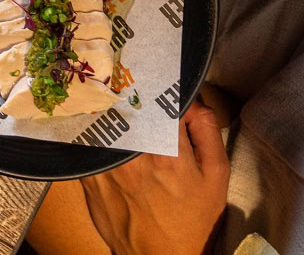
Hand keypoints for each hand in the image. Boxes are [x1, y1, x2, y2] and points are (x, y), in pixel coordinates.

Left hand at [79, 100, 228, 254]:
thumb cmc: (193, 220)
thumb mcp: (216, 177)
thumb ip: (207, 132)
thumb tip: (193, 99)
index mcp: (169, 149)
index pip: (160, 98)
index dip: (161, 87)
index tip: (160, 84)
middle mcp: (134, 152)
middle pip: (129, 104)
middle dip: (134, 93)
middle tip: (136, 85)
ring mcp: (107, 163)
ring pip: (106, 119)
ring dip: (112, 109)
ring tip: (116, 101)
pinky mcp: (89, 174)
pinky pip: (87, 140)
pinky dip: (93, 131)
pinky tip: (98, 127)